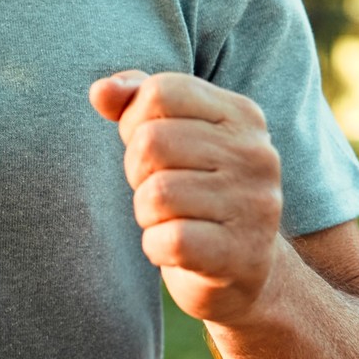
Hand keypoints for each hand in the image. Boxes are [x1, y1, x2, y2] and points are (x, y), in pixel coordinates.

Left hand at [90, 70, 285, 326]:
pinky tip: (177, 249)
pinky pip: (170, 241)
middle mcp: (257, 155)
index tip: (151, 148)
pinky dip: (157, 247)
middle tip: (161, 189)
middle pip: (151, 142)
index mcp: (241, 115)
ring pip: (156, 194)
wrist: (240, 267)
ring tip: (173, 218)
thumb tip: (101, 91)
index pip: (159, 91)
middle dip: (138, 171)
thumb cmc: (194, 188)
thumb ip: (134, 100)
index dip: (135, 121)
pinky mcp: (242, 254)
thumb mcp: (169, 133)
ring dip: (147, 213)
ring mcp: (255, 206)